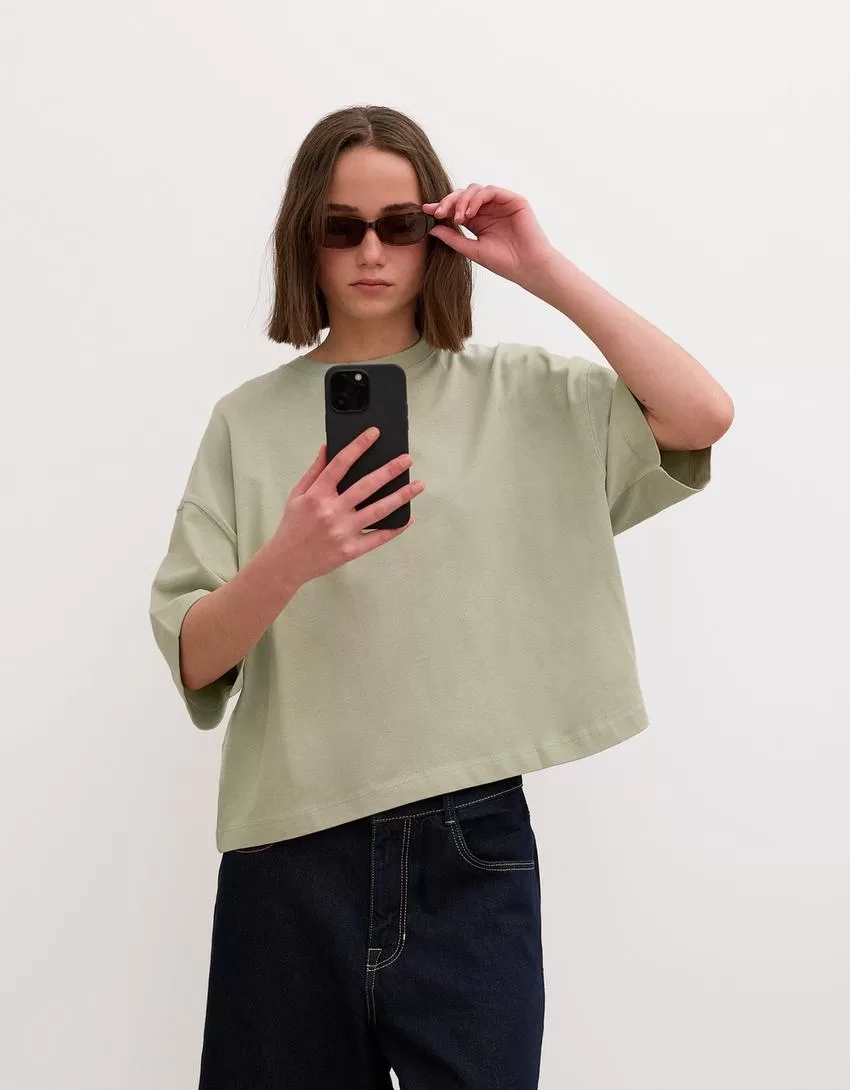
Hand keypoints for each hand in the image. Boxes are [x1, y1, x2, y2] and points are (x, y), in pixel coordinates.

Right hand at [271, 429, 423, 585]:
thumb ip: (314, 471)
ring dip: (401, 496)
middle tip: (407, 459)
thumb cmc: (292, 526)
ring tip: (418, 485)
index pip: (340, 463)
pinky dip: (395, 528)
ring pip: (378, 510)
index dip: (358, 446)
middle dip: (389, 470)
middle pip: (366, 486)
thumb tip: (328, 447)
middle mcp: (332, 511)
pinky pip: (379, 537)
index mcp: (317, 495)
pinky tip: (408, 518)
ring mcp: (343, 531)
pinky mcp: (351, 549)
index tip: (374, 433)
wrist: (287, 562)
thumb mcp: (297, 495)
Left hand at [423, 184, 556, 285]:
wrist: (527, 267)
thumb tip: (431, 228)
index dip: (441, 207)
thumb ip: (452, 238)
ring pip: (475, 190)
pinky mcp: (512, 200)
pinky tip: (470, 214)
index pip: (456, 208)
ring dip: (462, 201)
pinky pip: (490, 191)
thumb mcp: (471, 250)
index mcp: (477, 221)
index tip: (425, 211)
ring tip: (458, 218)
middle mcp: (487, 210)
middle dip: (448, 201)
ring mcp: (500, 203)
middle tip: (438, 213)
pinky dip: (477, 199)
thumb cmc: (503, 262)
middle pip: (462, 195)